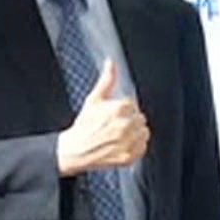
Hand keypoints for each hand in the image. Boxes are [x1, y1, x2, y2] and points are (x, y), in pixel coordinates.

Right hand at [57, 59, 149, 176]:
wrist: (75, 150)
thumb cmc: (84, 125)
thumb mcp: (94, 99)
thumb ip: (107, 80)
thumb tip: (111, 63)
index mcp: (119, 109)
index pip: (133, 106)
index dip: (124, 110)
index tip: (114, 116)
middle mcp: (126, 125)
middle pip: (140, 118)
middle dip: (130, 121)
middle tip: (115, 126)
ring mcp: (128, 142)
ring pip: (144, 133)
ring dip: (135, 133)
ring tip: (119, 136)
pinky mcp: (129, 156)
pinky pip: (143, 148)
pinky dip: (136, 147)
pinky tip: (122, 145)